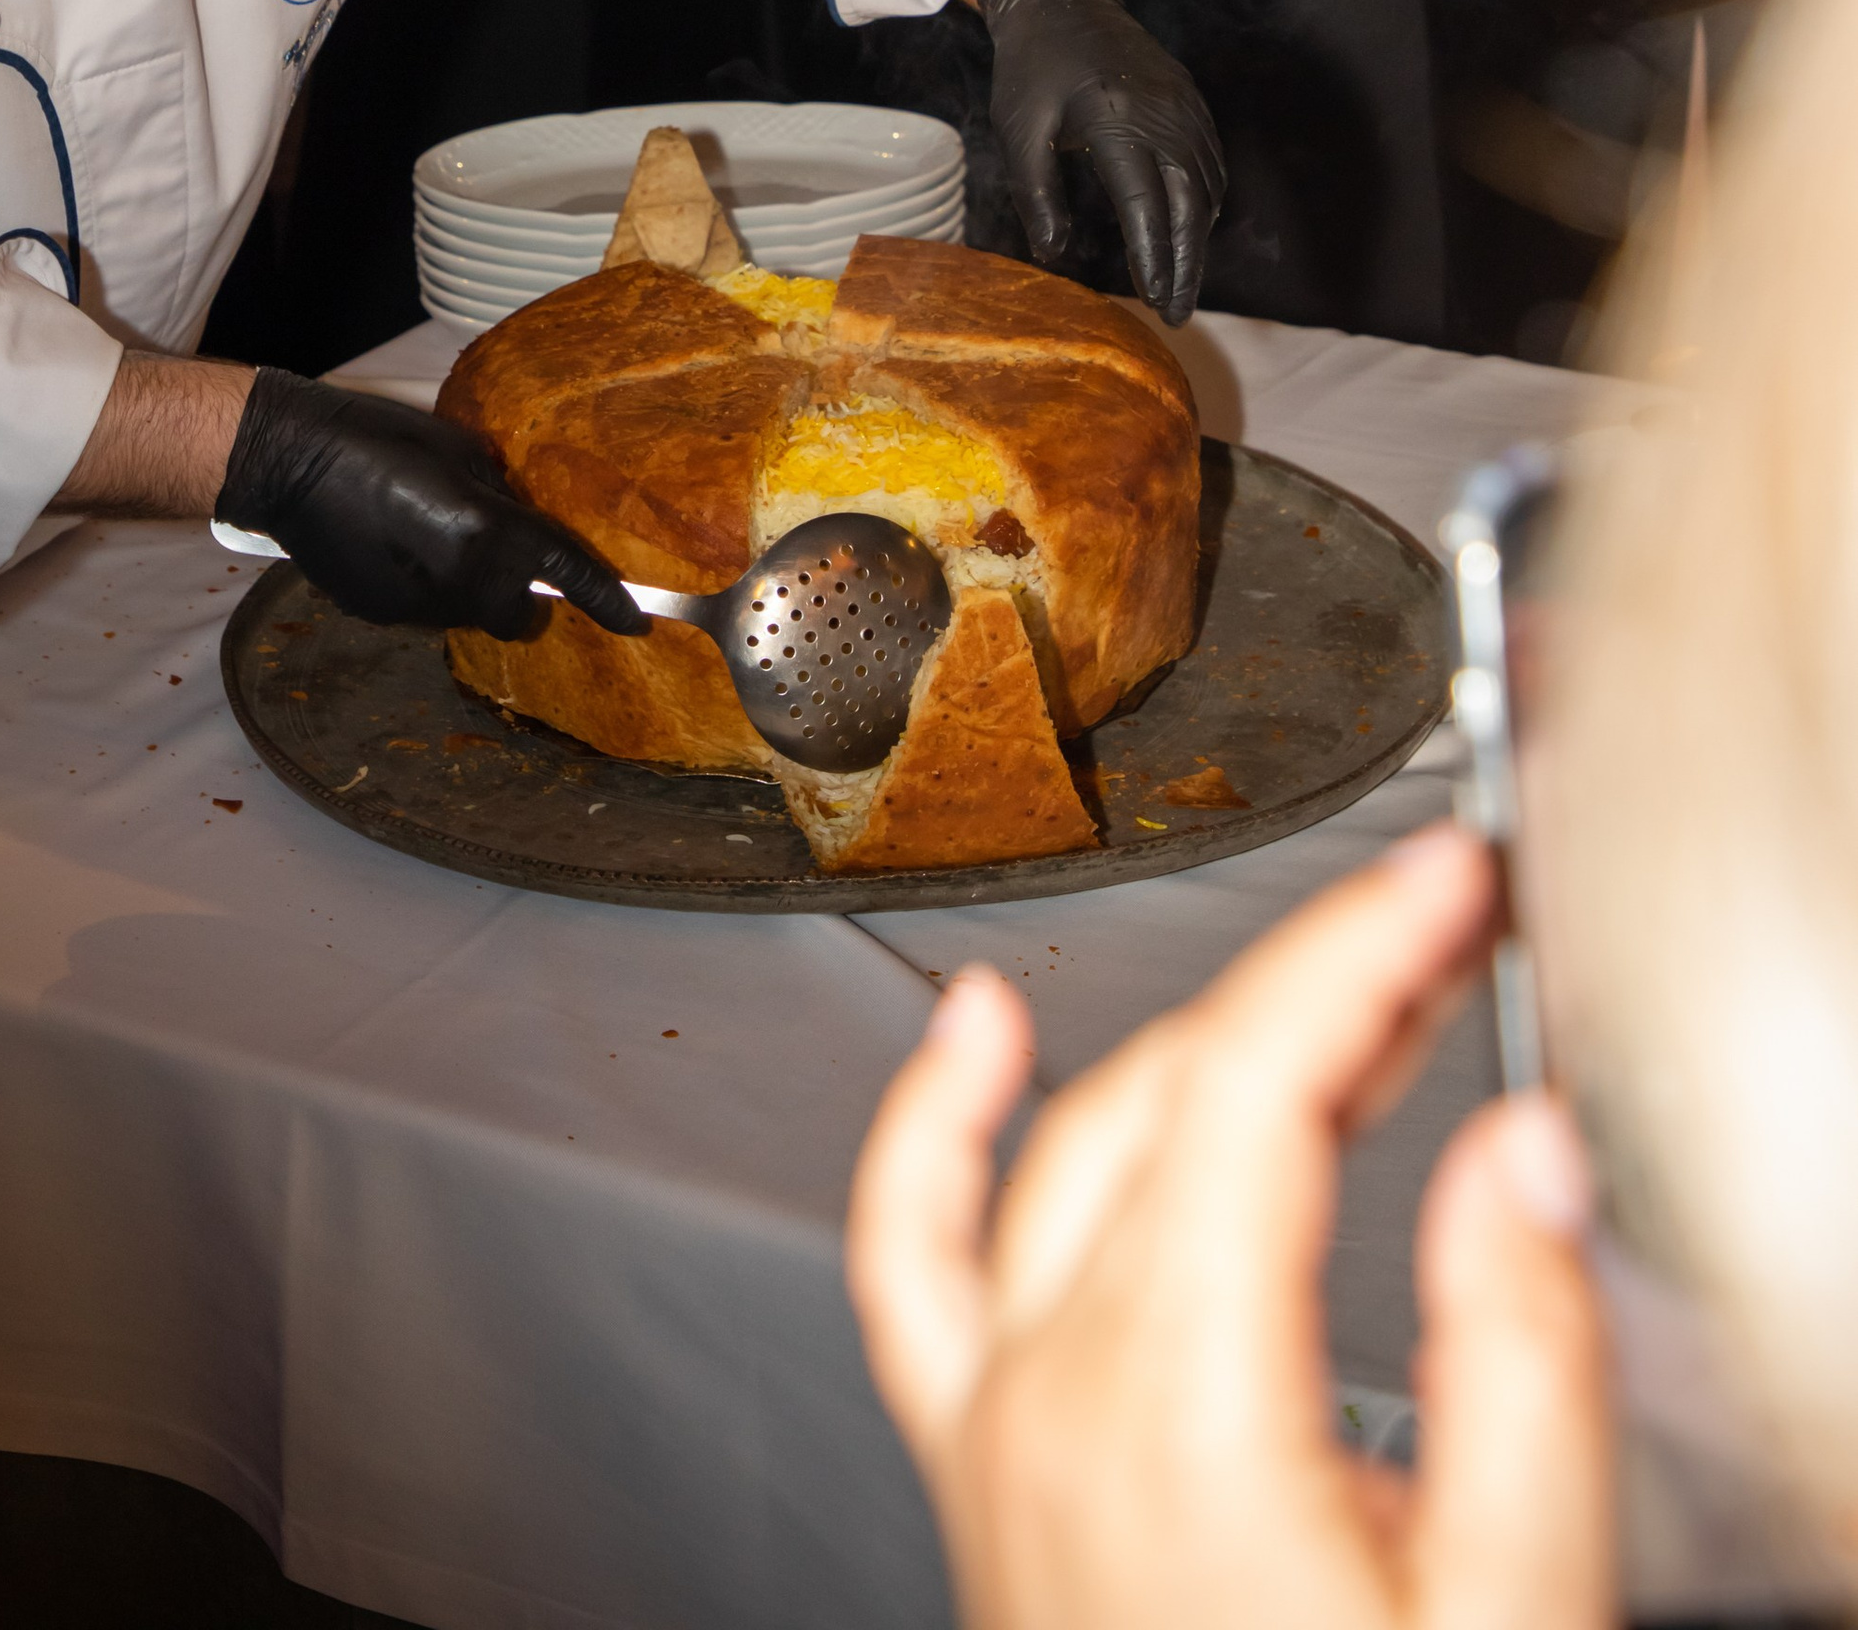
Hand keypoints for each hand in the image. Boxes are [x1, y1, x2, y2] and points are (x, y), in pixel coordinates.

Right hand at [216, 371, 650, 641]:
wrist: (294, 462)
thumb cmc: (379, 437)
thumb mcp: (459, 450)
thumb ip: (499, 492)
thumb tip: (518, 511)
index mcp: (489, 534)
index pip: (567, 575)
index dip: (607, 601)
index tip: (637, 622)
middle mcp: (462, 583)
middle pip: (517, 617)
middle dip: (521, 598)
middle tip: (503, 559)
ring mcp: (418, 608)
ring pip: (468, 615)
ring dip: (468, 590)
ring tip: (434, 541)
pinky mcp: (381, 615)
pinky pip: (424, 610)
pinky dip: (424, 589)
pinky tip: (396, 549)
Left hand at [846, 826, 1613, 1629]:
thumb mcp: (1510, 1612)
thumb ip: (1517, 1364)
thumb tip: (1522, 1150)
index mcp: (1177, 1405)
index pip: (1255, 1086)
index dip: (1361, 953)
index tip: (1448, 884)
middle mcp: (1052, 1398)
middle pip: (1173, 1098)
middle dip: (1316, 982)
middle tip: (1442, 928)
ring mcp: (997, 1438)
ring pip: (1073, 1153)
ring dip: (1189, 1037)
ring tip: (1312, 966)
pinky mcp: (984, 1481)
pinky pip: (919, 1263)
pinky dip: (936, 1132)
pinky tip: (967, 1039)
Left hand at [979, 0, 1222, 322]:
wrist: (1062, 0)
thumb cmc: (1032, 68)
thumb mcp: (1019, 132)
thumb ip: (1037, 195)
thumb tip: (1054, 255)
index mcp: (1116, 120)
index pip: (1146, 204)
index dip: (1152, 257)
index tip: (1153, 299)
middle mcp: (1163, 114)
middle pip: (1189, 205)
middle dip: (1185, 264)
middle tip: (1175, 312)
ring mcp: (1184, 106)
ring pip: (1206, 188)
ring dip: (1197, 240)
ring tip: (1180, 284)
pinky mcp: (1190, 101)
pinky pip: (1210, 163)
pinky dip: (1203, 205)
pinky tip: (1188, 232)